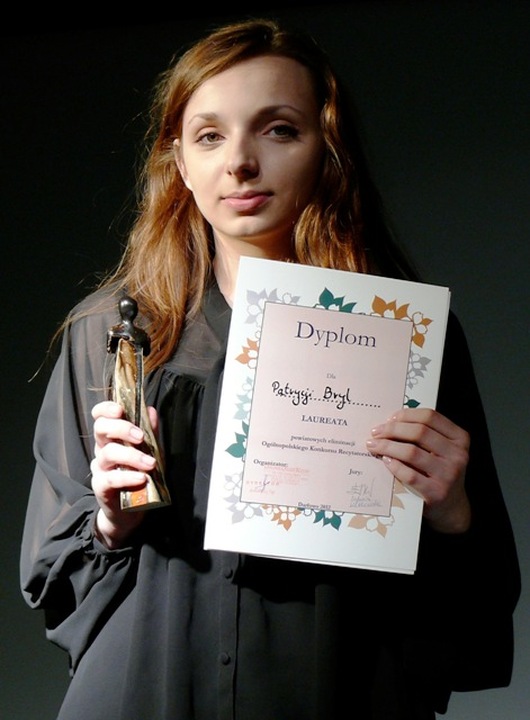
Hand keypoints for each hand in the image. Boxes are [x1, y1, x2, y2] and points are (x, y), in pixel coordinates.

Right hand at [90, 400, 157, 547]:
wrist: (130, 511)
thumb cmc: (139, 475)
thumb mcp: (148, 451)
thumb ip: (150, 431)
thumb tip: (150, 410)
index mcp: (111, 437)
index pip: (100, 417)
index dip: (106, 409)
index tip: (120, 409)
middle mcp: (102, 449)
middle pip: (101, 429)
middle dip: (121, 428)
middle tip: (141, 437)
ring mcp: (100, 468)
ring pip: (108, 453)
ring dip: (132, 456)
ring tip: (150, 464)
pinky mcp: (101, 487)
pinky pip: (111, 478)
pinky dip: (128, 477)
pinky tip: (141, 478)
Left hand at [366, 408, 470, 533]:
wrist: (452, 506)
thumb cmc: (441, 471)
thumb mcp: (442, 449)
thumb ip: (425, 434)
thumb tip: (391, 421)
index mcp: (459, 438)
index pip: (430, 416)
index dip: (406, 415)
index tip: (389, 418)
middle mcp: (458, 454)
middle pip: (419, 432)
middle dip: (392, 429)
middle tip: (376, 432)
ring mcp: (448, 474)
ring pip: (411, 452)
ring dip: (387, 446)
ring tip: (374, 445)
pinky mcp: (436, 492)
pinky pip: (409, 475)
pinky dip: (393, 465)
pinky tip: (385, 461)